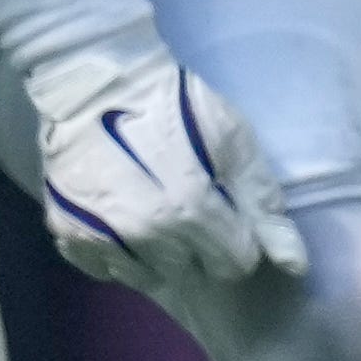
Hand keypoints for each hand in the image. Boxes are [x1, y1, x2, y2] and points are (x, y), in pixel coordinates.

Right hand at [17, 20, 299, 293]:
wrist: (97, 83)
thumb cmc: (175, 106)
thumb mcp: (234, 142)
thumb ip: (264, 205)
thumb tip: (295, 264)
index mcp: (189, 210)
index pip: (234, 263)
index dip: (237, 236)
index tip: (225, 208)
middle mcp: (142, 233)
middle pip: (191, 270)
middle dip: (197, 244)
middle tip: (184, 200)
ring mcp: (99, 236)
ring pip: (148, 277)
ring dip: (157, 253)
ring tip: (151, 207)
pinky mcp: (65, 234)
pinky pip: (106, 269)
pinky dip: (116, 252)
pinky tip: (120, 215)